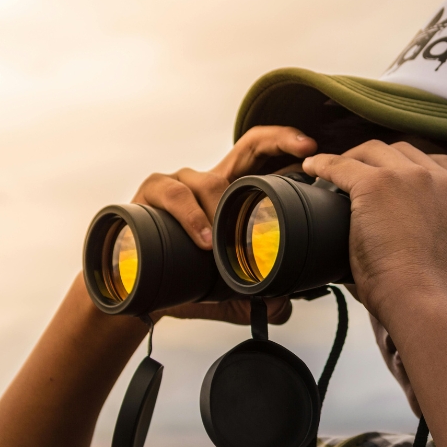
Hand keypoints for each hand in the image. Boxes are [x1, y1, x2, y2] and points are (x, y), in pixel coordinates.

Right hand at [131, 126, 317, 323]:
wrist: (132, 288)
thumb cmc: (179, 278)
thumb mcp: (225, 290)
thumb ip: (256, 295)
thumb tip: (284, 306)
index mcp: (230, 196)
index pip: (264, 159)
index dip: (289, 147)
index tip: (314, 149)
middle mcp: (208, 181)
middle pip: (248, 146)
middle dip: (279, 139)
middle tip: (306, 149)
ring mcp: (180, 182)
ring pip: (208, 180)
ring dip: (221, 208)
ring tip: (224, 240)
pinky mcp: (151, 191)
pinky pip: (173, 194)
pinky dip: (191, 216)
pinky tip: (202, 239)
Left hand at [302, 141, 446, 329]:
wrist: (422, 298)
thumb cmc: (424, 291)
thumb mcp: (442, 246)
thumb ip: (428, 226)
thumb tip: (395, 233)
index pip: (433, 163)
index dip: (405, 166)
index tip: (388, 177)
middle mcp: (441, 179)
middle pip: (402, 151)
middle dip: (377, 158)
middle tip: (354, 173)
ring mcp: (410, 177)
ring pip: (373, 151)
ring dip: (352, 158)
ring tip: (331, 172)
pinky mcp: (377, 183)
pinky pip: (342, 165)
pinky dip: (323, 165)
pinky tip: (311, 169)